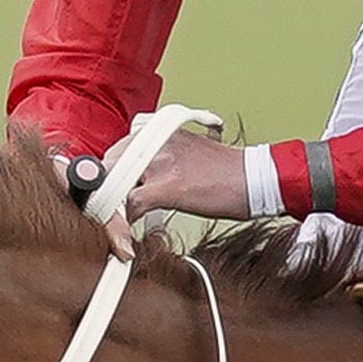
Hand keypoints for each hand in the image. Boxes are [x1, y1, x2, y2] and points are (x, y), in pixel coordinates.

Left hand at [116, 129, 252, 237]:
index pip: (118, 150)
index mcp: (160, 130)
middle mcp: (156, 141)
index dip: (111, 175)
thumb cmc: (223, 172)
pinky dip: (125, 222)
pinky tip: (131, 231)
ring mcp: (159, 163)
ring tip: (122, 221)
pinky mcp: (166, 187)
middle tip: (114, 208)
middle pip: (112, 165)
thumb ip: (158, 157)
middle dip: (109, 189)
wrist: (252, 179)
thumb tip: (135, 176)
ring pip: (117, 185)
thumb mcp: (185, 151)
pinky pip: (130, 205)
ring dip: (115, 207)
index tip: (112, 191)